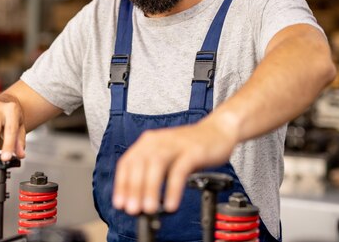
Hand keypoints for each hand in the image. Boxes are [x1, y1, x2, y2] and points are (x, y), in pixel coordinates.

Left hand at [112, 113, 238, 214]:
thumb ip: (153, 173)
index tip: (120, 203)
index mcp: (148, 142)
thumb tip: (140, 199)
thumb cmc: (190, 147)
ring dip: (150, 188)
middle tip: (133, 209)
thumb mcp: (166, 157)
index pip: (127, 162)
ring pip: (157, 164)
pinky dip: (173, 188)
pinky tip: (171, 203)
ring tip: (150, 208)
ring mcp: (175, 144)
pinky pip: (180, 170)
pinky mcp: (193, 151)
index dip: (121, 184)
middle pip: (139, 163)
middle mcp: (159, 141)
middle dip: (134, 189)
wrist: (218, 130)